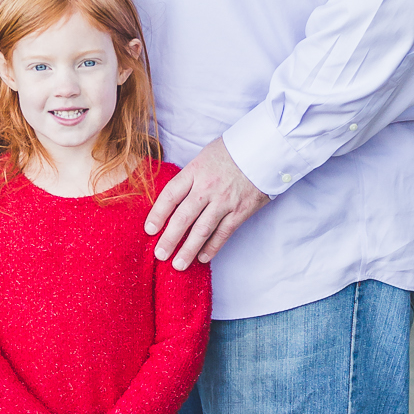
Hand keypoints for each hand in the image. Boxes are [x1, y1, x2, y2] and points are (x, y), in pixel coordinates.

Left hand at [145, 137, 268, 268]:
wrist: (264, 148)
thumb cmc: (231, 151)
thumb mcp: (204, 156)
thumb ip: (190, 177)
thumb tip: (174, 199)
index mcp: (194, 172)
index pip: (170, 195)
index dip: (157, 214)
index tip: (149, 230)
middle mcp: (207, 188)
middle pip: (183, 217)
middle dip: (169, 239)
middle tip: (160, 254)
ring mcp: (224, 201)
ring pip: (202, 230)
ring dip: (188, 250)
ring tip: (178, 265)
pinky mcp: (240, 211)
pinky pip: (223, 233)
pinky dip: (212, 247)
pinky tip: (202, 258)